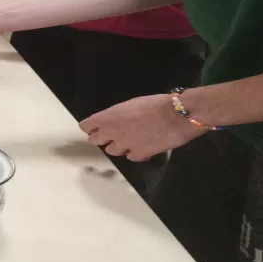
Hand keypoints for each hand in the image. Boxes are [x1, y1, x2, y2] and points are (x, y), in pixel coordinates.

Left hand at [79, 95, 207, 160]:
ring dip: (118, 146)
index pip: (86, 126)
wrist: (176, 115)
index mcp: (108, 117)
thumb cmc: (155, 104)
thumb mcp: (130, 105)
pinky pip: (131, 157)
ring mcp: (125, 145)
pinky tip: (143, 147)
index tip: (95, 127)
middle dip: (102, 138)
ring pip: (112, 151)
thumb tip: (115, 121)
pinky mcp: (139, 155)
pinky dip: (135, 153)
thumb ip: (117, 115)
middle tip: (111, 135)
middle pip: (95, 141)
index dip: (91, 127)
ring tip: (129, 140)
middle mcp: (112, 133)